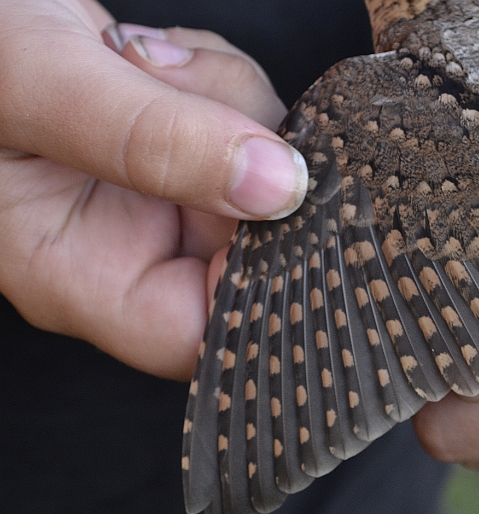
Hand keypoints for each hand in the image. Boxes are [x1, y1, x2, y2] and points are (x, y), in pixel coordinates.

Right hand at [0, 0, 306, 379]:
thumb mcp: (38, 84)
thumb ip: (151, 140)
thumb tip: (275, 187)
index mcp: (80, 274)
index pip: (205, 335)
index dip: (263, 287)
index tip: (284, 210)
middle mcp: (130, 245)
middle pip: (254, 243)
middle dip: (257, 165)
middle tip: (200, 99)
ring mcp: (159, 197)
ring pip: (264, 177)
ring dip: (235, 104)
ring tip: (150, 63)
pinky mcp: (178, 150)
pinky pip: (248, 127)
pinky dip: (223, 81)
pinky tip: (157, 57)